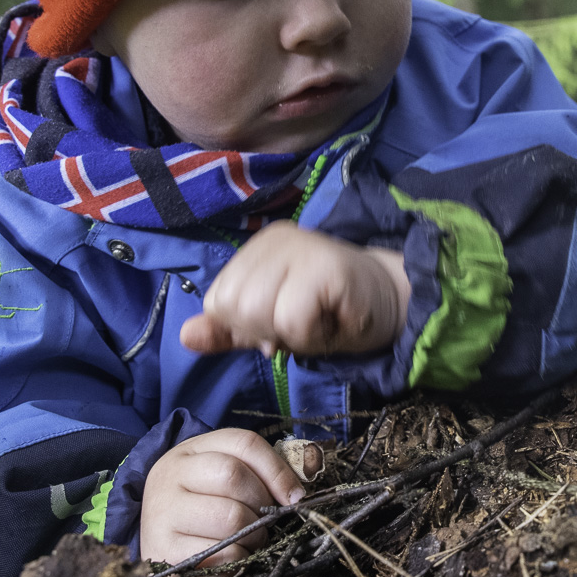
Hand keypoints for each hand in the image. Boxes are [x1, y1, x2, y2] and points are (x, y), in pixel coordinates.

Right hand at [139, 429, 304, 576]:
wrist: (157, 551)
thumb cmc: (200, 514)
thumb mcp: (219, 482)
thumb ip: (255, 475)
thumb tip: (297, 491)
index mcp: (190, 450)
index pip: (243, 443)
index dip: (277, 469)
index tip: (295, 496)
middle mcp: (170, 474)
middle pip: (234, 476)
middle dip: (262, 505)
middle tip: (265, 523)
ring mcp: (162, 512)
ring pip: (231, 518)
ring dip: (254, 536)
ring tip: (249, 541)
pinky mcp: (163, 550)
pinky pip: (222, 553)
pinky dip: (238, 559)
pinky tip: (231, 558)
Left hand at [179, 221, 409, 357]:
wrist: (391, 304)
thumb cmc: (330, 313)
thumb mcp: (271, 325)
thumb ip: (228, 331)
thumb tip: (185, 336)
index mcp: (256, 249)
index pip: (217, 301)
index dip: (247, 326)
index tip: (285, 321)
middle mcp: (275, 240)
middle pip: (234, 307)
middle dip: (267, 331)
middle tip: (303, 323)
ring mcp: (302, 247)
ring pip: (258, 312)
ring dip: (290, 334)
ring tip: (317, 320)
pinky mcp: (327, 266)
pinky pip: (292, 319)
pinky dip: (310, 336)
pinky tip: (332, 322)